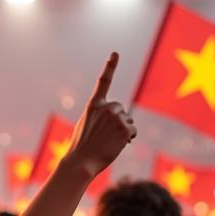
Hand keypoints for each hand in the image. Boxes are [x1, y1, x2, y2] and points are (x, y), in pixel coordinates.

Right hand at [62, 52, 135, 177]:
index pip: (103, 82)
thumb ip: (99, 115)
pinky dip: (128, 138)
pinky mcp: (125, 128)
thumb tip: (120, 119)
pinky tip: (117, 145)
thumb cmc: (81, 147)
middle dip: (117, 120)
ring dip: (123, 130)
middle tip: (105, 135)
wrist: (81, 161)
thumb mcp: (86, 125)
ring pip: (128, 120)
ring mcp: (116, 117)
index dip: (110, 67)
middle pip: (120, 109)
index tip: (115, 53)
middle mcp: (106, 108)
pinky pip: (133, 131)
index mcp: (93, 105)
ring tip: (109, 141)